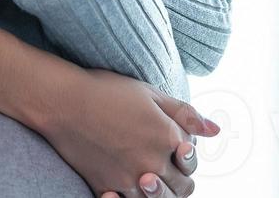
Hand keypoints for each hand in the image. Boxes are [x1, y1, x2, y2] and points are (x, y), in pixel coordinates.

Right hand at [38, 68, 218, 197]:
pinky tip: (124, 187)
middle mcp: (153, 164)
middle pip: (179, 189)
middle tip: (160, 166)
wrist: (63, 102)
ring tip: (144, 176)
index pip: (192, 165)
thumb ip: (186, 114)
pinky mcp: (106, 188)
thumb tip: (215, 131)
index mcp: (168, 139)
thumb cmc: (107, 91)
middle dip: (177, 181)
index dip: (186, 159)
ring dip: (155, 192)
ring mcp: (129, 180)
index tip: (174, 148)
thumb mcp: (151, 94)